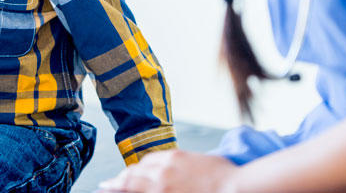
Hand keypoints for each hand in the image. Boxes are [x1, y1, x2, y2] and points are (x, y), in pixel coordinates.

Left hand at [97, 150, 238, 192]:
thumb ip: (183, 164)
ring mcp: (162, 187)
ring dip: (119, 187)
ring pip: (132, 185)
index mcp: (173, 157)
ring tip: (109, 188)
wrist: (236, 187)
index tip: (129, 175)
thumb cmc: (226, 176)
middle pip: (133, 174)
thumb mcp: (201, 161)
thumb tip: (176, 171)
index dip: (136, 170)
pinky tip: (122, 192)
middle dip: (120, 180)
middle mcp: (163, 171)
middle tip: (109, 184)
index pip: (146, 162)